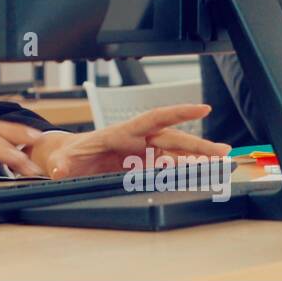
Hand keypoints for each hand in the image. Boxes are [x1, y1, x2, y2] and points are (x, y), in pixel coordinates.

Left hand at [29, 104, 230, 179]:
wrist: (68, 161)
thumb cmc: (68, 156)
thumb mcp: (63, 160)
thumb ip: (62, 165)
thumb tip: (58, 170)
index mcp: (121, 133)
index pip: (154, 118)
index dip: (178, 113)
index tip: (202, 108)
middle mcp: (136, 141)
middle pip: (173, 139)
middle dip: (198, 145)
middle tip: (223, 151)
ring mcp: (141, 154)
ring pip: (175, 154)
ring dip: (197, 158)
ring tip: (221, 162)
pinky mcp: (142, 166)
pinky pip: (168, 167)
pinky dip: (185, 170)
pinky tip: (201, 172)